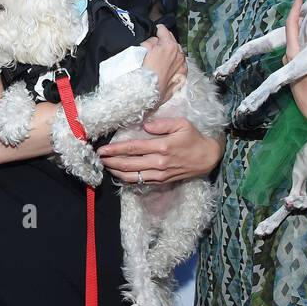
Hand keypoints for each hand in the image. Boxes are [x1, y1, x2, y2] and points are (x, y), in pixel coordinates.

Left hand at [98, 116, 224, 185]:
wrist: (208, 158)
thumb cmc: (194, 138)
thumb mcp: (182, 124)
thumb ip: (162, 124)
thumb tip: (145, 125)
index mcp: (162, 147)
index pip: (133, 148)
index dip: (115, 149)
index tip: (102, 149)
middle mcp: (159, 163)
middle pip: (128, 164)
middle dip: (110, 161)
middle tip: (98, 158)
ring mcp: (159, 174)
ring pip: (132, 176)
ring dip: (116, 171)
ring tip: (105, 166)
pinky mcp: (161, 181)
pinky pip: (140, 181)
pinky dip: (127, 179)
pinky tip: (119, 174)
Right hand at [140, 25, 187, 104]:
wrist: (144, 94)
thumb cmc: (140, 73)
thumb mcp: (140, 51)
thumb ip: (149, 42)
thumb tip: (154, 42)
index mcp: (169, 45)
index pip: (163, 30)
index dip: (157, 30)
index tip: (154, 31)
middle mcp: (179, 55)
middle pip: (173, 41)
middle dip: (165, 41)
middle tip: (155, 45)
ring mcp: (182, 67)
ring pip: (178, 54)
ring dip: (171, 53)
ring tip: (161, 57)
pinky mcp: (181, 78)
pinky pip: (180, 66)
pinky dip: (175, 64)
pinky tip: (168, 68)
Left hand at [284, 0, 306, 131]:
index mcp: (292, 55)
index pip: (291, 27)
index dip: (294, 11)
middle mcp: (289, 57)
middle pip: (293, 32)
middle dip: (301, 17)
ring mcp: (293, 63)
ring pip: (297, 40)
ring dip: (305, 28)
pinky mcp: (299, 68)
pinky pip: (302, 48)